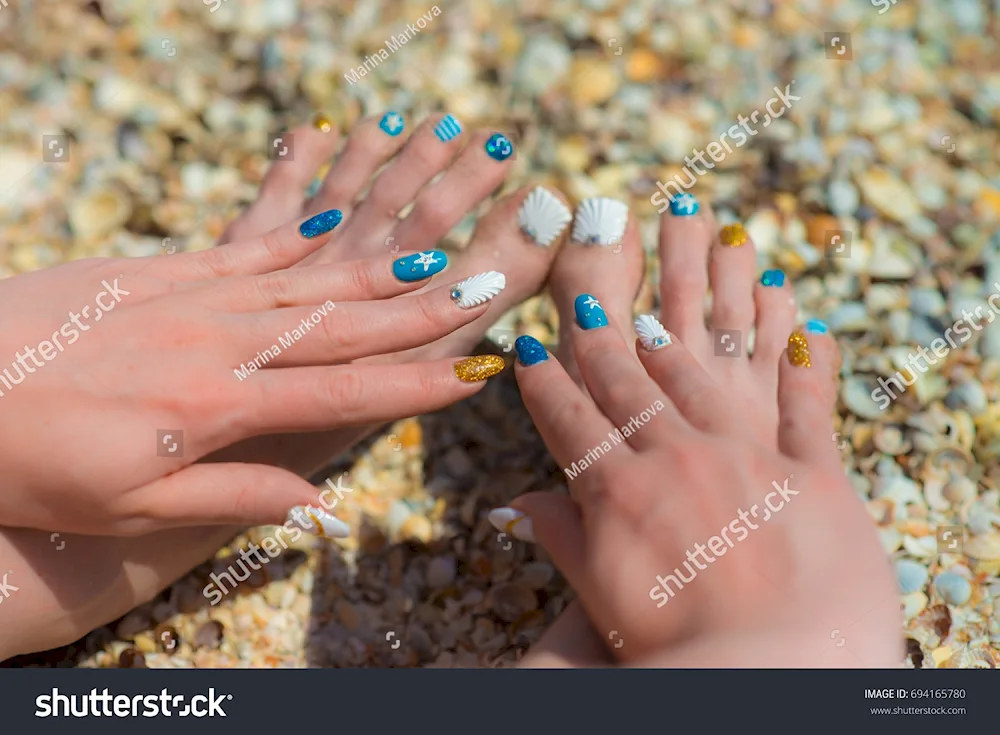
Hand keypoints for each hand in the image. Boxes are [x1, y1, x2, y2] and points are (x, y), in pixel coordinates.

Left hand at [0, 213, 503, 536]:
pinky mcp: (156, 271)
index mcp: (216, 407)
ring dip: (373, 271)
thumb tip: (321, 504)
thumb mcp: (131, 507)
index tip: (470, 375)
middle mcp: (215, 341)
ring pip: (302, 282)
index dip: (412, 386)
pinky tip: (335, 223)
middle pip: (339, 326)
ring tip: (432, 254)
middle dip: (419, 312)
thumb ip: (237, 496)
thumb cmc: (31, 465)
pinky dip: (296, 239)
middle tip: (482, 287)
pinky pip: (244, 249)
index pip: (341, 393)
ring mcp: (187, 297)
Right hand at [507, 322, 900, 666]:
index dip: (545, 385)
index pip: (569, 422)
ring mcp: (747, 458)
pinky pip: (806, 408)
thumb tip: (514, 505)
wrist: (778, 672)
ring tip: (650, 325)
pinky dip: (804, 369)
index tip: (527, 352)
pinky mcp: (814, 473)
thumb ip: (562, 538)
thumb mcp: (601, 598)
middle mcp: (677, 458)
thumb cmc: (679, 651)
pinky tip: (801, 336)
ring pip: (697, 386)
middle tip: (586, 314)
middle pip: (628, 390)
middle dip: (601, 349)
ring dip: (669, 354)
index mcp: (620, 491)